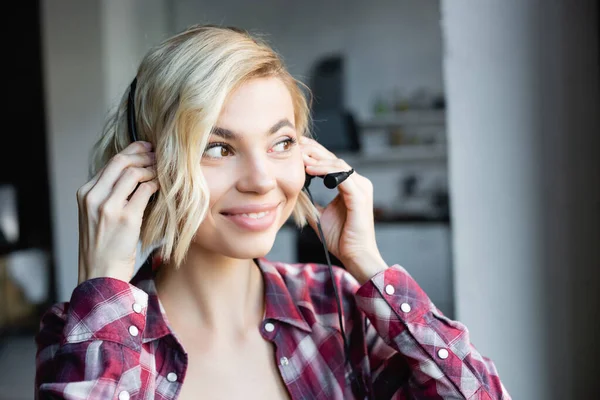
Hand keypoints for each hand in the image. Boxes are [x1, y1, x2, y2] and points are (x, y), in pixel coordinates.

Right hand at [76, 141, 157, 283]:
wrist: (100, 275)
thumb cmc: (104, 247)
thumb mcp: (98, 216)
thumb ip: (110, 194)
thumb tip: (136, 173)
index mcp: (86, 194)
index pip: (111, 162)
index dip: (133, 151)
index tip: (147, 148)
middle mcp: (93, 197)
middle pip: (122, 162)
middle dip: (144, 155)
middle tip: (160, 156)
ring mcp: (108, 207)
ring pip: (134, 173)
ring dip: (153, 169)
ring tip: (163, 172)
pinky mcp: (126, 218)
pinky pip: (146, 190)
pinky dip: (157, 185)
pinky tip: (163, 187)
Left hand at [300, 137, 386, 283]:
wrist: (354, 256)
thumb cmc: (341, 239)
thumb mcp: (320, 216)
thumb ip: (311, 203)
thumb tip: (295, 193)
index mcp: (350, 186)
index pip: (331, 162)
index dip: (314, 153)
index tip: (297, 148)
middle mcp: (358, 183)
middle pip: (334, 158)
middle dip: (314, 150)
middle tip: (296, 144)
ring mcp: (361, 188)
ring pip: (338, 163)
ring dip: (317, 158)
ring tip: (299, 156)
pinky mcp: (360, 196)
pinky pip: (341, 176)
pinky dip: (324, 171)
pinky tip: (309, 169)